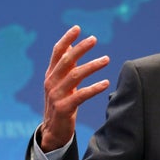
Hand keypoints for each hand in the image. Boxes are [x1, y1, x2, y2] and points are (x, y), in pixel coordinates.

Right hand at [40, 25, 109, 151]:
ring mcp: (56, 95)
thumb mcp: (61, 82)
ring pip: (74, 76)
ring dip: (92, 66)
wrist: (53, 130)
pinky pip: (81, 95)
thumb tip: (72, 45)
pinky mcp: (64, 108)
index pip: (57, 53)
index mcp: (51, 74)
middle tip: (94, 39)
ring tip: (107, 59)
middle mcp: (51, 82)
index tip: (78, 28)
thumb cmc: (61, 102)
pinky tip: (106, 83)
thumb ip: (66, 66)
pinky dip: (94, 88)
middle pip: (66, 61)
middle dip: (80, 48)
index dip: (66, 39)